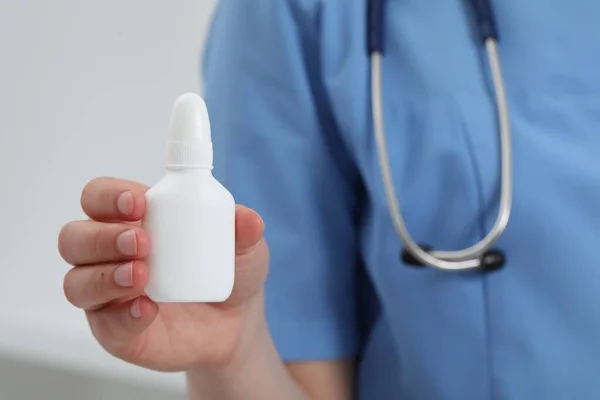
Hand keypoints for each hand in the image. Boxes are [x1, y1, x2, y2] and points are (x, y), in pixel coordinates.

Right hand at [58, 177, 268, 371]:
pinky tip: (147, 310)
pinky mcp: (115, 331)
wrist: (234, 325)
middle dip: (102, 236)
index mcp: (133, 220)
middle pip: (75, 237)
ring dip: (105, 276)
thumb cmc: (227, 271)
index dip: (109, 196)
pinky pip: (104, 324)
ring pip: (77, 282)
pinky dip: (122, 316)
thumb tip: (248, 219)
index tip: (139, 202)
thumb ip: (245, 229)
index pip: (99, 198)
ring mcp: (108, 294)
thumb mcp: (244, 247)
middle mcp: (109, 254)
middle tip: (143, 241)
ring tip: (142, 274)